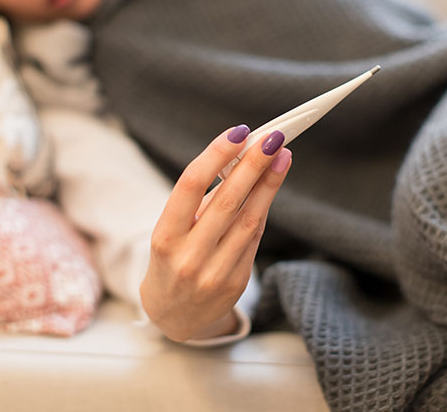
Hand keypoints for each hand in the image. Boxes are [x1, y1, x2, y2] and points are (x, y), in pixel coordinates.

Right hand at [140, 125, 291, 341]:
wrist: (173, 315)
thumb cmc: (171, 258)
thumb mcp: (171, 230)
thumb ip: (201, 200)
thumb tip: (241, 160)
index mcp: (164, 237)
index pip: (190, 186)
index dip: (216, 155)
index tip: (238, 132)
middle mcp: (188, 257)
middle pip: (227, 201)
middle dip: (253, 165)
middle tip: (273, 137)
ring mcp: (214, 273)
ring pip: (249, 219)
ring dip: (269, 184)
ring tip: (282, 155)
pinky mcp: (235, 282)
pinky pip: (253, 237)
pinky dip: (263, 207)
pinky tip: (272, 185)